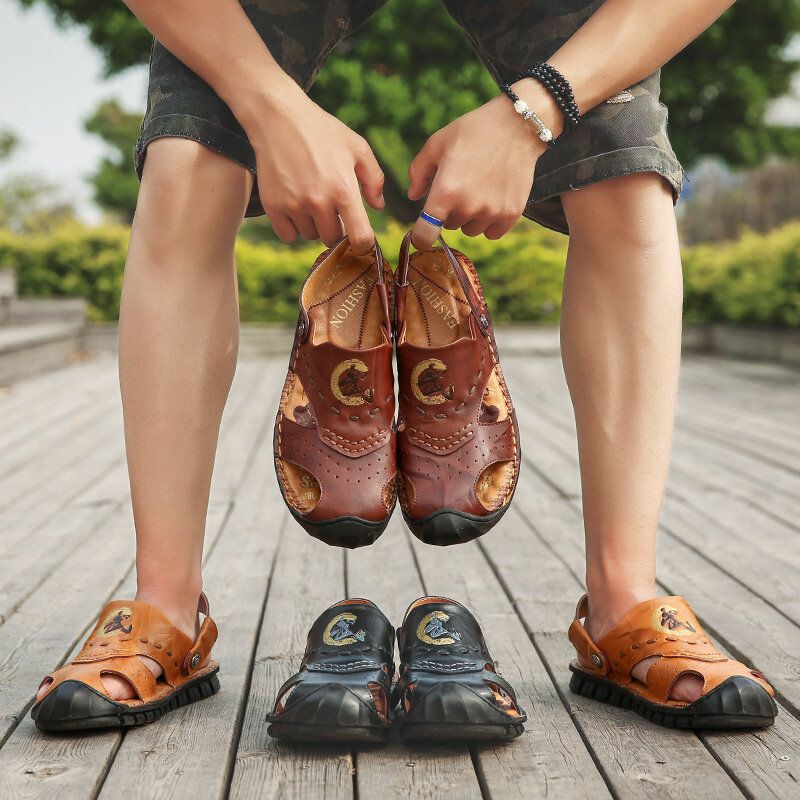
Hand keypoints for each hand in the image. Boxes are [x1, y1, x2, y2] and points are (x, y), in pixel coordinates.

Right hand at [241, 81, 383, 253]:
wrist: (278, 117)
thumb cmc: (322, 131)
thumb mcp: (357, 147)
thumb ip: (374, 179)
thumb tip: (378, 207)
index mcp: (344, 191)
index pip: (360, 238)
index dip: (363, 243)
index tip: (360, 237)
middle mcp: (319, 202)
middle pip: (333, 238)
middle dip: (336, 227)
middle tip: (331, 206)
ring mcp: (294, 206)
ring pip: (310, 236)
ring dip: (314, 225)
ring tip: (311, 199)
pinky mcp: (273, 207)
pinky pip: (289, 235)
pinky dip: (293, 226)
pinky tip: (295, 206)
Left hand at [408, 80, 560, 249]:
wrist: (516, 126)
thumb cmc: (473, 132)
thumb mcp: (437, 144)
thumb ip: (418, 172)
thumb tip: (413, 196)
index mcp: (446, 192)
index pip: (425, 234)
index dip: (420, 237)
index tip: (422, 234)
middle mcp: (468, 207)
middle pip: (449, 226)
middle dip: (450, 211)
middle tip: (461, 186)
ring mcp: (491, 212)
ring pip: (471, 230)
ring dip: (470, 217)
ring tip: (478, 190)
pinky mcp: (511, 214)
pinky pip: (492, 233)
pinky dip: (490, 222)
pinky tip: (492, 200)